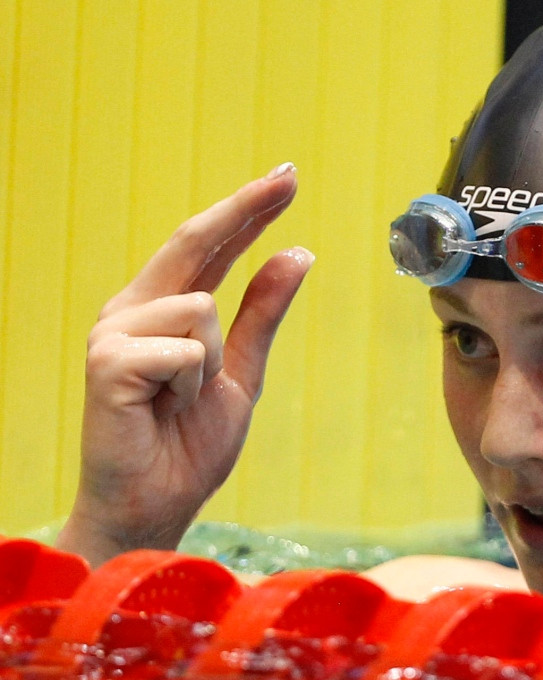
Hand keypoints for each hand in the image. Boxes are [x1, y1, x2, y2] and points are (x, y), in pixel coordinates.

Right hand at [56, 163, 313, 565]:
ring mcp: (113, 332)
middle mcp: (132, 310)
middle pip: (195, 242)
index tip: (285, 177)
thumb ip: (263, 314)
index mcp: (162, 310)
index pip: (210, 249)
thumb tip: (297, 253)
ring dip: (211, 363)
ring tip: (181, 401)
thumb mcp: (242, 372)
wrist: (156, 504)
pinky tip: (164, 409)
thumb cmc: (189, 444)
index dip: (246, 211)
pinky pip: (185, 348)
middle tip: (289, 175)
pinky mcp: (107, 361)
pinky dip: (192, 384)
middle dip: (244, 209)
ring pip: (201, 307)